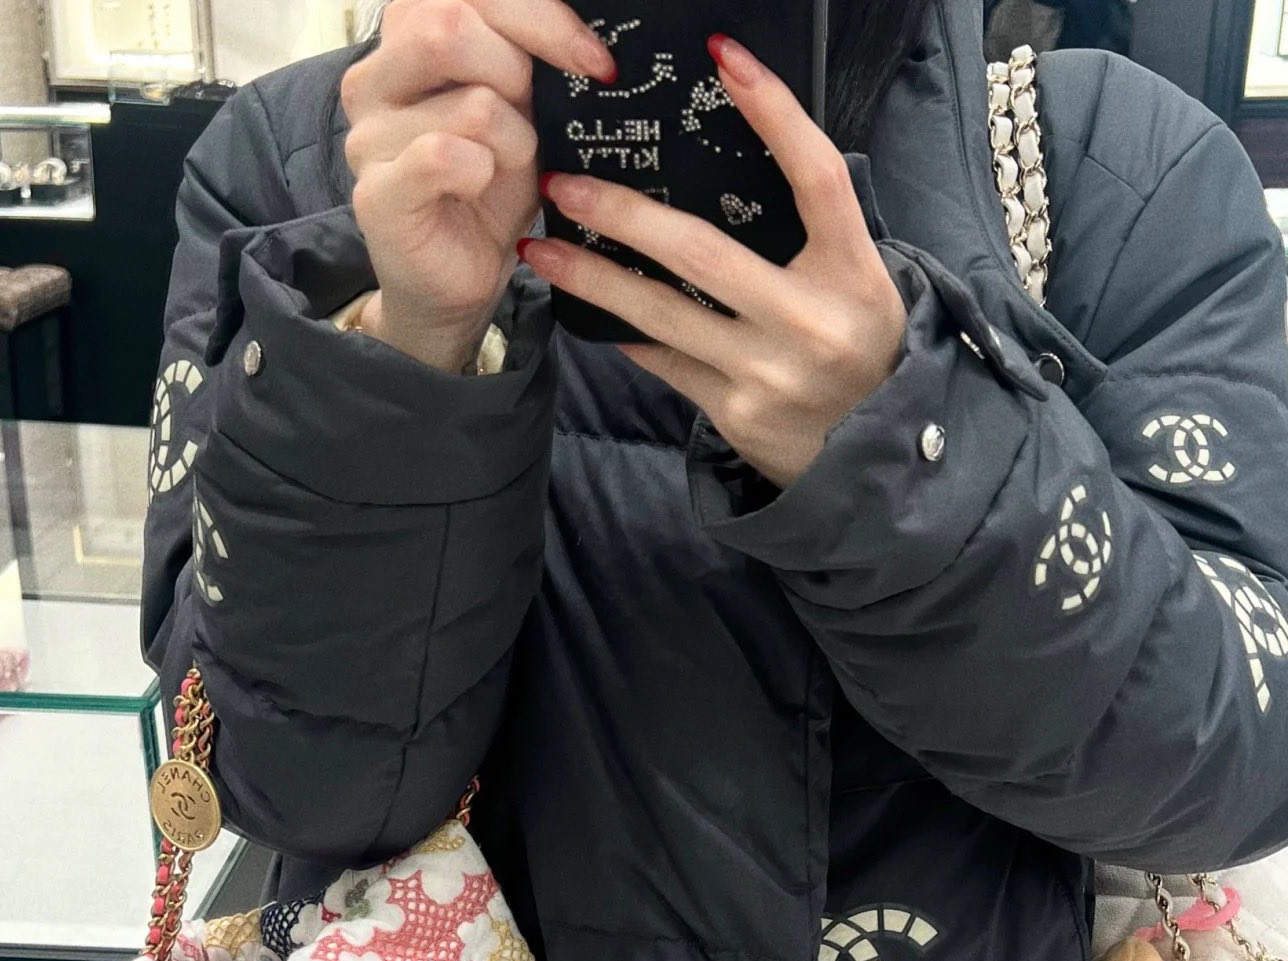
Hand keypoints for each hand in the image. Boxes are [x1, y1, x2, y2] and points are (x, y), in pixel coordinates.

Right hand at [341, 0, 615, 372]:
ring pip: (468, 101)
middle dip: (521, 71)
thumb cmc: (490, 188)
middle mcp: (374, 78)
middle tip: (538, 119)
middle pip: (451, 22)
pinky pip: (444, 157)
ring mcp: (367, 136)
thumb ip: (527, 53)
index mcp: (405, 37)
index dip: (541, 15)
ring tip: (510, 167)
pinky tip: (480, 189)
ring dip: (514, 138)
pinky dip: (484, 173)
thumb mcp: (520, 104)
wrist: (459, 277)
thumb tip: (580, 30)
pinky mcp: (376, 193)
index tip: (595, 60)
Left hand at [520, 34, 906, 487]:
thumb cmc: (855, 343)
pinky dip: (623, 333)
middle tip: (564, 183)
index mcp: (854, 271)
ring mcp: (768, 372)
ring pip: (663, 316)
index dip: (774, 112)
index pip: (815, 175)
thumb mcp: (857, 279)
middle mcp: (810, 321)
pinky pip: (664, 363)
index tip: (724, 57)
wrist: (871, 452)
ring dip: (592, 279)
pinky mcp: (735, 413)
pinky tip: (583, 309)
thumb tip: (728, 157)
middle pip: (702, 253)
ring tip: (541, 249)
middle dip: (624, 215)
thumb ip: (808, 228)